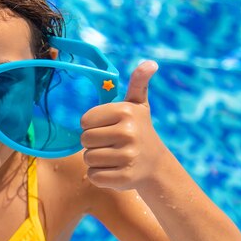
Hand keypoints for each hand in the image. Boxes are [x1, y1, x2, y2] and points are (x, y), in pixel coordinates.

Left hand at [80, 60, 165, 190]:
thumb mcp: (138, 105)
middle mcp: (128, 133)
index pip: (84, 120)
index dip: (91, 126)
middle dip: (92, 144)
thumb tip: (150, 63)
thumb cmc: (139, 130)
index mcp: (125, 111)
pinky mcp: (124, 178)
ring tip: (113, 157)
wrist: (156, 165)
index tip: (107, 127)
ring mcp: (127, 157)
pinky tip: (114, 170)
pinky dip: (99, 176)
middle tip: (110, 143)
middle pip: (84, 140)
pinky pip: (94, 176)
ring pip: (87, 159)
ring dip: (95, 160)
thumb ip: (138, 83)